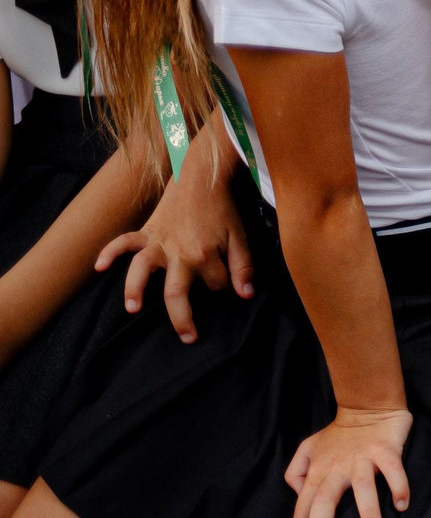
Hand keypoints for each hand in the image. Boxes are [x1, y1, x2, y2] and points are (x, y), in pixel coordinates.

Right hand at [95, 154, 254, 343]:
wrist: (201, 179)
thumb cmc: (222, 210)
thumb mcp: (239, 237)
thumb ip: (242, 266)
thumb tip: (244, 295)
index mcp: (204, 255)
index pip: (215, 285)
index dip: (223, 286)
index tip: (224, 281)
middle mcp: (178, 253)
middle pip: (175, 292)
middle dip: (181, 318)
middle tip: (188, 338)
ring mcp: (158, 243)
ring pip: (141, 269)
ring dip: (134, 289)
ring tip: (132, 309)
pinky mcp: (145, 232)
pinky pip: (123, 242)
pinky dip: (109, 252)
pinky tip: (98, 267)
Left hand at [284, 406, 411, 517]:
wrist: (367, 405)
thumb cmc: (338, 434)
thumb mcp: (308, 449)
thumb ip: (296, 472)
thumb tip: (299, 496)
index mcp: (318, 472)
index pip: (303, 506)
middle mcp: (337, 468)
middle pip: (324, 501)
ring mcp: (362, 459)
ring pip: (363, 486)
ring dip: (368, 510)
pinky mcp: (386, 450)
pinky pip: (393, 470)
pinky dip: (399, 486)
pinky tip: (401, 505)